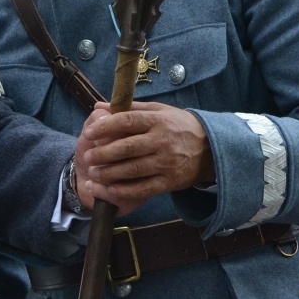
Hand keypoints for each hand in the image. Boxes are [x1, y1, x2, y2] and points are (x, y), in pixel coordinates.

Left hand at [75, 101, 212, 212]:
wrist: (211, 148)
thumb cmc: (178, 126)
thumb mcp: (158, 111)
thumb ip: (128, 110)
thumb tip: (98, 107)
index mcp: (158, 120)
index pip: (127, 121)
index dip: (106, 127)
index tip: (89, 133)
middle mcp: (162, 141)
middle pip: (127, 148)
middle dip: (104, 153)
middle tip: (87, 157)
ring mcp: (167, 163)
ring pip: (133, 170)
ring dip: (109, 174)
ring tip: (93, 174)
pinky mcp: (170, 182)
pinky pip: (144, 189)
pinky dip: (124, 191)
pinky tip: (109, 190)